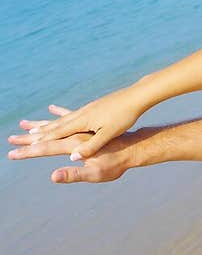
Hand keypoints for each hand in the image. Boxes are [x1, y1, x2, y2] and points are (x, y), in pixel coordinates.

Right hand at [9, 107, 132, 182]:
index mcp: (80, 123)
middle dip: (31, 135)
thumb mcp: (108, 135)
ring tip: (26, 123)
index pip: (53, 137)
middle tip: (12, 137)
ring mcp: (83, 110)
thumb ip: (90, 146)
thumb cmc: (124, 117)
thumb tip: (71, 157)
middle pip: (49, 128)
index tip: (19, 149)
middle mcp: (78, 115)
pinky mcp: (90, 107)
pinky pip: (69, 113)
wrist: (136, 97)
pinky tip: (52, 109)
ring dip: (41, 124)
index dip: (35, 144)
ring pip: (57, 120)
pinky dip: (58, 113)